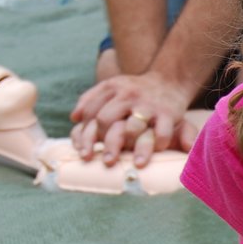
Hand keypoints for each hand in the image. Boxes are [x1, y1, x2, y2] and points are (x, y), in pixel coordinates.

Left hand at [69, 70, 190, 166]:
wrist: (169, 80)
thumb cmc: (135, 90)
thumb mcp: (112, 87)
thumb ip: (90, 99)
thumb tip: (73, 118)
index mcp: (112, 89)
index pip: (91, 112)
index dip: (84, 134)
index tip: (83, 152)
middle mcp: (127, 95)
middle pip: (106, 119)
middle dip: (103, 143)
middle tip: (106, 161)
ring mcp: (147, 104)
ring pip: (132, 128)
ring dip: (129, 146)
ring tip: (132, 164)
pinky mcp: (168, 113)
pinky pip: (161, 133)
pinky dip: (158, 144)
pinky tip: (156, 152)